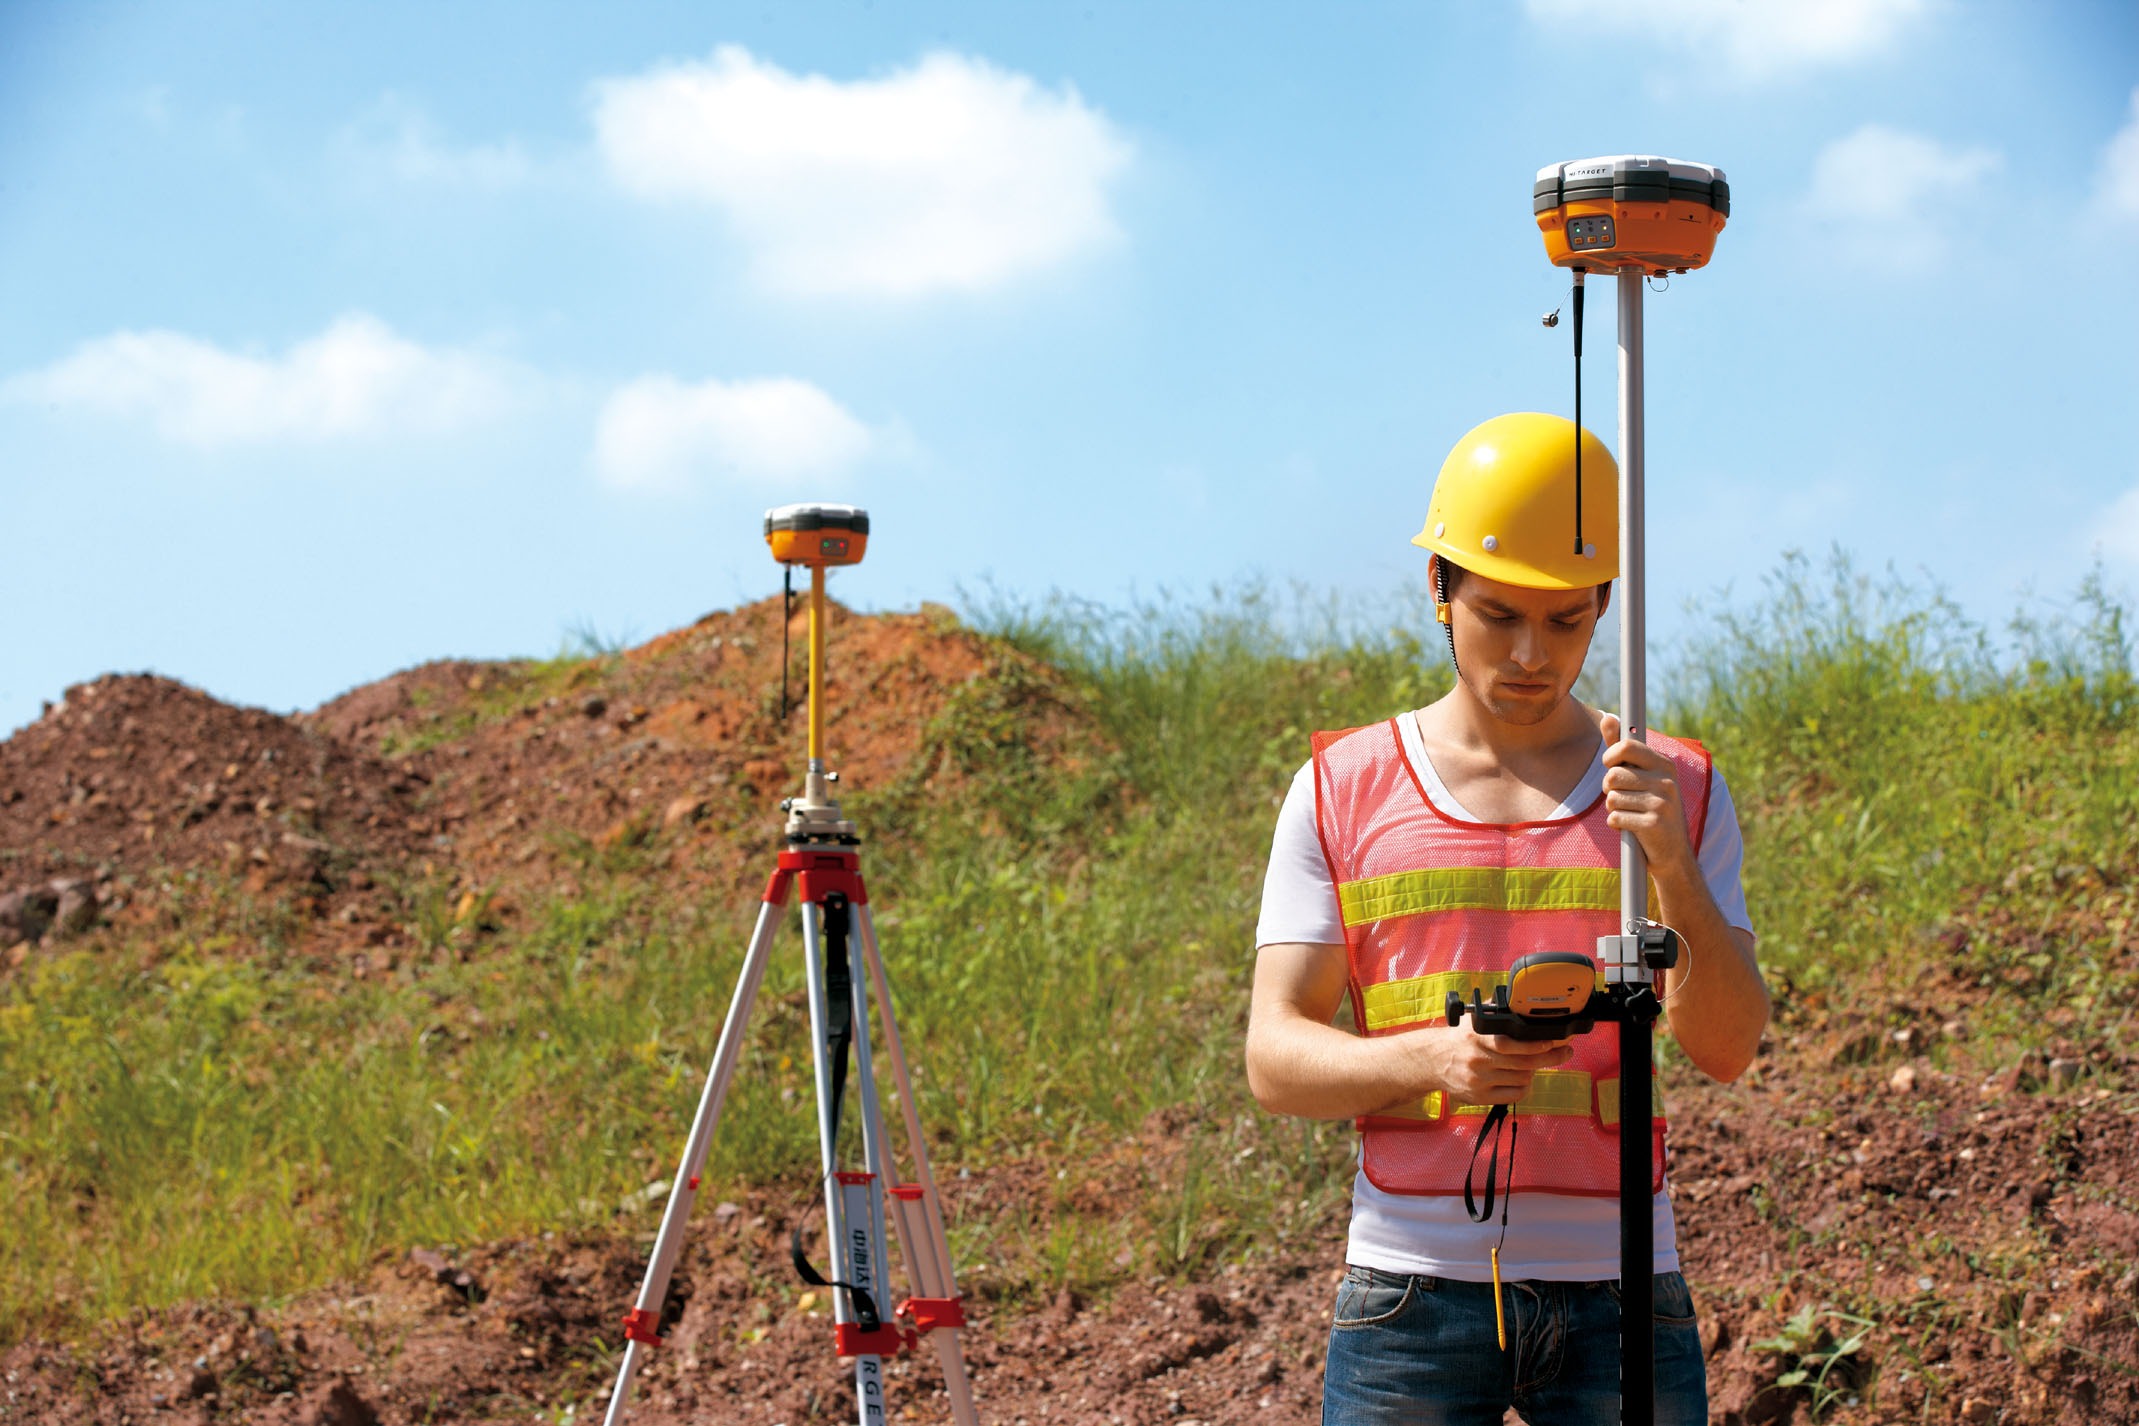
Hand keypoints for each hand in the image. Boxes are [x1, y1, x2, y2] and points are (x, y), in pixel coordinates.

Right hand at [1406, 1023, 1573, 1107]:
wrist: (1432, 1061)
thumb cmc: (1458, 1039)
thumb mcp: (1472, 1021)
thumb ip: (1494, 1012)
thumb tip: (1519, 1000)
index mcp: (1477, 1038)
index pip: (1511, 1044)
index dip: (1536, 1045)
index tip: (1554, 1041)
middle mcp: (1478, 1060)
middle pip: (1523, 1064)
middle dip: (1549, 1057)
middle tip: (1564, 1052)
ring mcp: (1479, 1081)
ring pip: (1522, 1079)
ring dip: (1533, 1070)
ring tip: (1535, 1062)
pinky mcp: (1480, 1097)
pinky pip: (1514, 1094)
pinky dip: (1524, 1086)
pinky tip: (1523, 1078)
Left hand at [1599, 713, 1693, 876]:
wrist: (1673, 852)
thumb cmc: (1651, 808)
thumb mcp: (1641, 776)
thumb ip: (1622, 749)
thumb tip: (1607, 717)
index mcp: (1664, 765)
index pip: (1626, 747)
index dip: (1610, 757)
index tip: (1611, 765)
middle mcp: (1667, 781)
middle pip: (1612, 776)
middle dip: (1608, 789)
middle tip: (1622, 797)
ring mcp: (1662, 803)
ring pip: (1611, 798)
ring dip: (1613, 808)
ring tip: (1630, 812)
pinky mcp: (1653, 824)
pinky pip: (1615, 818)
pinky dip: (1616, 824)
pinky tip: (1631, 828)